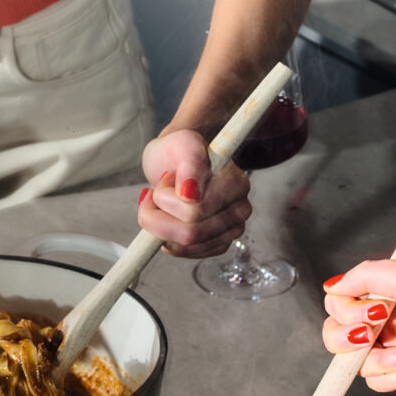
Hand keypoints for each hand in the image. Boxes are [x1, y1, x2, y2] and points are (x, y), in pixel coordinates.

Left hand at [139, 128, 250, 259]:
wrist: (177, 161)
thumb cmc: (179, 151)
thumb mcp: (182, 143)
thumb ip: (189, 160)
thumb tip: (190, 193)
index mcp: (236, 183)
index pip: (193, 211)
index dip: (165, 199)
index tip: (163, 180)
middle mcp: (240, 209)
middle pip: (190, 233)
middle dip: (159, 216)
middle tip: (155, 194)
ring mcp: (232, 229)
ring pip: (187, 246)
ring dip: (163, 227)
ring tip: (162, 205)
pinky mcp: (220, 244)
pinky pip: (189, 253)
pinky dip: (170, 239)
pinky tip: (170, 219)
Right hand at [322, 260, 395, 395]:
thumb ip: (369, 274)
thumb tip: (335, 285)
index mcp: (384, 296)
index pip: (336, 303)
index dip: (348, 311)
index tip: (374, 311)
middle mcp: (382, 323)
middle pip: (335, 336)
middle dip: (354, 340)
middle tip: (375, 335)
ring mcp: (388, 351)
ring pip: (358, 364)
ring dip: (388, 361)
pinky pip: (376, 383)